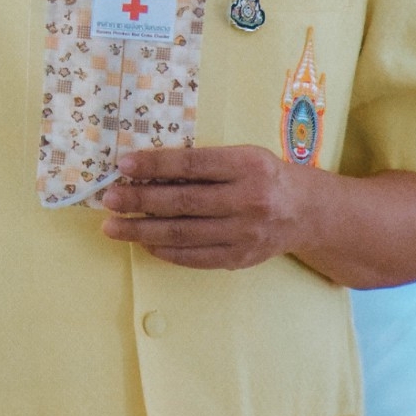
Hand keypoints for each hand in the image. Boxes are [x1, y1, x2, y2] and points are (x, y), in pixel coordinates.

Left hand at [98, 145, 311, 269]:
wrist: (307, 212)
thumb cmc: (264, 176)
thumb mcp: (241, 156)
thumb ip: (203, 163)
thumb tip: (146, 169)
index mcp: (247, 166)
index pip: (192, 165)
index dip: (155, 165)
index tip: (123, 165)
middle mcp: (249, 201)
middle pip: (183, 202)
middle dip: (140, 201)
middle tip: (108, 200)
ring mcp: (245, 234)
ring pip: (184, 234)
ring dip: (142, 231)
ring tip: (113, 227)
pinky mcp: (240, 258)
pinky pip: (195, 257)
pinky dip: (165, 250)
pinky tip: (143, 243)